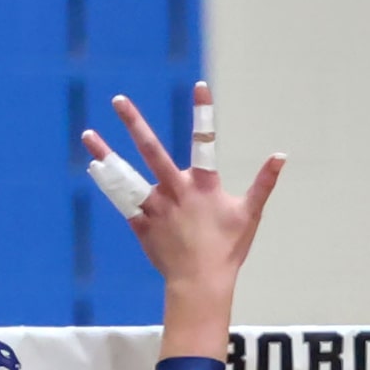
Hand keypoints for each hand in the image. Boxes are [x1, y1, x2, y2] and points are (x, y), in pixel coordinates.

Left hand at [83, 83, 284, 290]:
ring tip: (88, 134)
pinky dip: (108, 183)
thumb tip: (281, 155)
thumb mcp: (250, 214)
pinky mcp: (141, 224)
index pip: (205, 142)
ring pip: (126, 175)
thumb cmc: (229, 249)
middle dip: (135, 124)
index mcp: (203, 187)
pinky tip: (95, 166)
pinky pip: (121, 200)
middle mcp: (176, 192)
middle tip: (118, 100)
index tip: (200, 85)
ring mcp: (155, 208)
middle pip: (152, 151)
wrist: (201, 283)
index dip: (204, 113)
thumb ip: (264, 182)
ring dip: (106, 153)